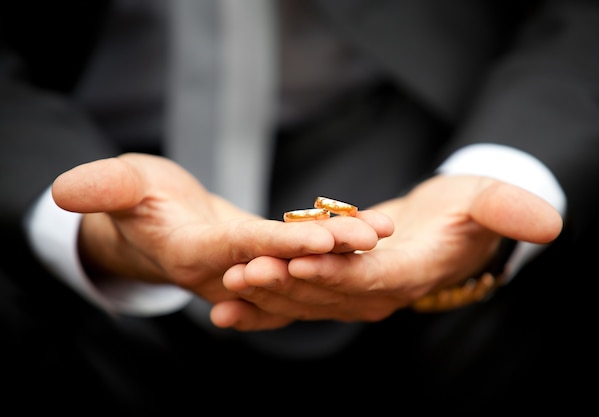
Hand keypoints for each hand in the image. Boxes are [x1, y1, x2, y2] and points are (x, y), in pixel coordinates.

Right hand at [51, 153, 391, 321]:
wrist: (153, 226)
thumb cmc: (136, 200)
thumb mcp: (119, 185)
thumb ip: (103, 189)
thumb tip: (66, 191)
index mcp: (193, 254)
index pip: (243, 251)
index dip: (281, 246)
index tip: (323, 239)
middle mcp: (226, 271)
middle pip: (282, 264)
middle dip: (328, 254)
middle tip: (375, 237)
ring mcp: (248, 272)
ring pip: (297, 268)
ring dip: (341, 253)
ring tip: (383, 231)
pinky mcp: (263, 264)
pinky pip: (299, 264)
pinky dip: (331, 254)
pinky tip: (367, 237)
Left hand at [212, 175, 562, 327]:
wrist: (446, 226)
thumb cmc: (466, 209)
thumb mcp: (489, 199)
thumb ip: (507, 211)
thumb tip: (548, 223)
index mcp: (414, 273)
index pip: (373, 278)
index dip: (338, 272)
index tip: (299, 260)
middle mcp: (382, 294)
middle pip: (329, 293)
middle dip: (286, 285)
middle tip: (241, 273)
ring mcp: (357, 297)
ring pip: (308, 299)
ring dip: (268, 294)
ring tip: (226, 287)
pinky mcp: (337, 290)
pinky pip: (299, 299)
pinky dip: (266, 303)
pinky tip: (228, 306)